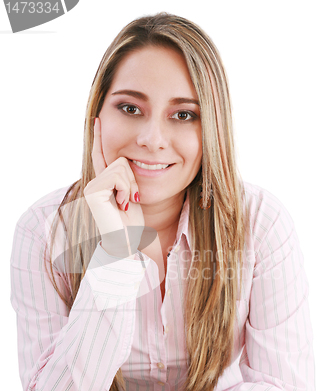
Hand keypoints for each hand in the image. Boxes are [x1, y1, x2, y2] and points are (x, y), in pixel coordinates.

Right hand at [84, 118, 143, 257]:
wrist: (127, 243)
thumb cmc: (132, 225)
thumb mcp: (132, 195)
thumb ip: (126, 179)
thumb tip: (129, 161)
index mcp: (103, 183)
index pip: (102, 155)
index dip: (99, 137)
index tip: (98, 119)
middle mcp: (94, 183)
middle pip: (120, 159)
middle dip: (132, 178)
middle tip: (130, 199)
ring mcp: (92, 186)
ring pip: (121, 165)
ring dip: (131, 185)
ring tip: (126, 203)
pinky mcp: (93, 191)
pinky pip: (118, 175)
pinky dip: (126, 189)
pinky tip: (121, 205)